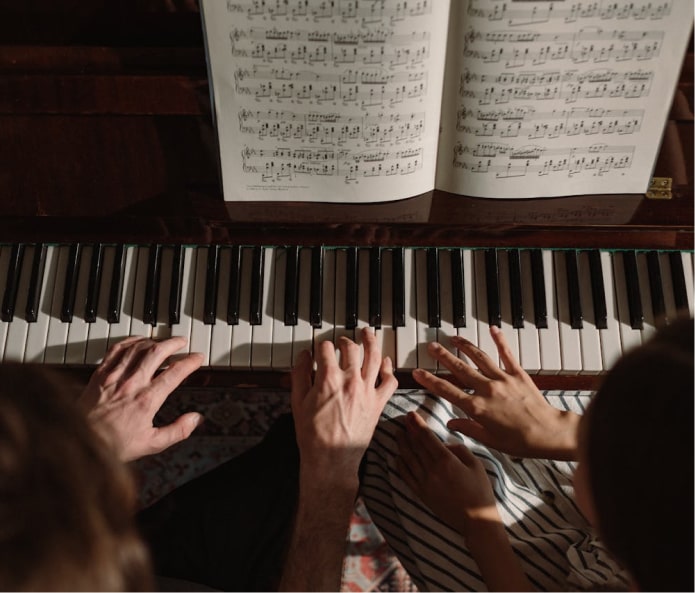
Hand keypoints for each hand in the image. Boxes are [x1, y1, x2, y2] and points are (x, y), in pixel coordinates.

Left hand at [79, 336, 204, 461]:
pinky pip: (116, 350)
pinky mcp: (100, 375)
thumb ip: (177, 431)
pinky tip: (137, 341)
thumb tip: (195, 419)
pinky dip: (130, 341)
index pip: (174, 373)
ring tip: (163, 341)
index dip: (190, 362)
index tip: (198, 358)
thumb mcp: (151, 444)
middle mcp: (131, 384)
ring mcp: (114, 377)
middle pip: (157, 353)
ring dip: (154, 341)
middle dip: (173, 343)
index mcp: (146, 400)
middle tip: (182, 342)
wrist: (79, 442)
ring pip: (138, 348)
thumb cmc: (113, 445)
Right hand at [290, 328, 397, 484]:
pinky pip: (390, 380)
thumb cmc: (313, 435)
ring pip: (374, 357)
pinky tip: (384, 361)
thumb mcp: (297, 402)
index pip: (326, 348)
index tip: (319, 348)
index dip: (321, 346)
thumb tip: (304, 356)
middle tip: (341, 342)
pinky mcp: (378, 403)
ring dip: (371, 341)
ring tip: (368, 333)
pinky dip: (388, 368)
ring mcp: (367, 391)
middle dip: (344, 341)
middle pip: (351, 348)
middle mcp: (350, 380)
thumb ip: (300, 374)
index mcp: (328, 379)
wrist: (331, 459)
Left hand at [397, 411, 498, 538]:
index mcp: (446, 460)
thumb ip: (460, 449)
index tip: (411, 414)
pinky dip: (400, 464)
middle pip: (416, 445)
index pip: (427, 437)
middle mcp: (432, 470)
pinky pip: (406, 476)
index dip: (418, 424)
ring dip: (402, 444)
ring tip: (397, 433)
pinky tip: (397, 456)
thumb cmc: (480, 491)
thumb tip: (446, 444)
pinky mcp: (421, 494)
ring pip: (408, 458)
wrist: (476, 521)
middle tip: (403, 419)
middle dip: (408, 430)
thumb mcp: (476, 464)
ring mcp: (424, 482)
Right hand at [412, 326, 579, 459]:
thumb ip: (468, 428)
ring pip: (479, 357)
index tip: (417, 372)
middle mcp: (487, 389)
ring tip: (453, 338)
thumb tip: (452, 424)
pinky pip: (507, 354)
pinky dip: (500, 340)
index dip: (430, 380)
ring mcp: (502, 379)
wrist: (549, 433)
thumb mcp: (490, 440)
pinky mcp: (518, 374)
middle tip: (431, 347)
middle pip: (460, 369)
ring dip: (464, 346)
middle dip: (442, 356)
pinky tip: (493, 329)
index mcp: (477, 408)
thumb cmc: (521, 441)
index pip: (447, 391)